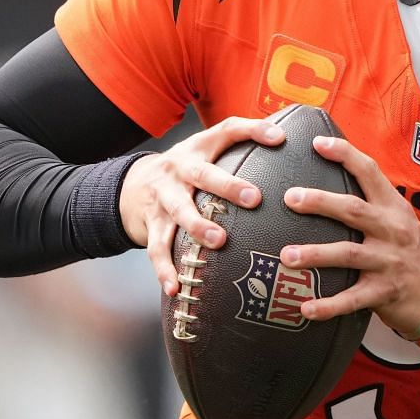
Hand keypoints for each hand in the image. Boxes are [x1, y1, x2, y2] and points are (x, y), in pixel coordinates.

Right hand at [121, 115, 287, 297]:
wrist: (133, 186)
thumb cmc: (186, 170)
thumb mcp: (206, 151)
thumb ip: (241, 146)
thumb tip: (286, 137)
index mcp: (198, 149)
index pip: (227, 131)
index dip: (252, 131)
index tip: (279, 138)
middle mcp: (178, 170)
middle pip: (202, 175)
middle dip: (227, 186)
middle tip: (253, 198)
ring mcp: (163, 198)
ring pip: (179, 212)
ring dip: (198, 227)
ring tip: (218, 241)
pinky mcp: (151, 225)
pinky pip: (157, 249)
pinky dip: (165, 269)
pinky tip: (176, 287)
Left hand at [277, 134, 419, 336]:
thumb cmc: (409, 251)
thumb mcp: (398, 219)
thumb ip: (371, 201)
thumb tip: (329, 177)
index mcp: (393, 207)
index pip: (370, 172)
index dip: (345, 155)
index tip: (317, 144)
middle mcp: (392, 231)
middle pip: (354, 211)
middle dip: (321, 203)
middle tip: (290, 198)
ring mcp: (389, 262)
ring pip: (349, 254)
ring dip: (316, 254)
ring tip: (287, 256)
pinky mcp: (383, 292)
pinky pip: (352, 299)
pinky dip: (328, 305)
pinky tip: (305, 308)